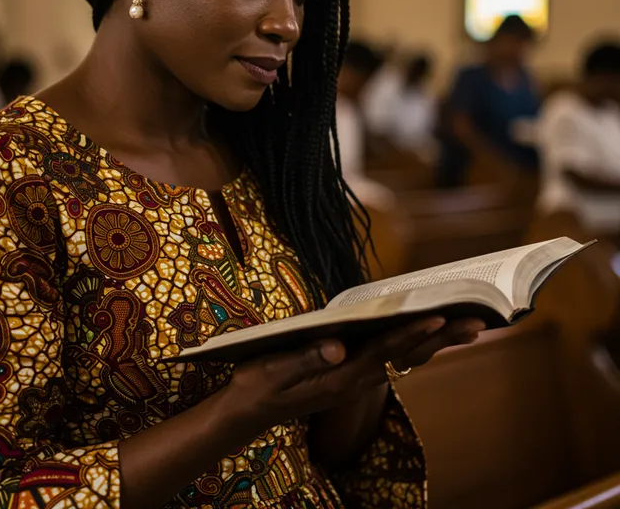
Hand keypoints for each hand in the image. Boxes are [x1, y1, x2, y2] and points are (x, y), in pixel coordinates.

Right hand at [221, 316, 484, 438]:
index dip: (411, 335)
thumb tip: (338, 347)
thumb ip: (305, 358)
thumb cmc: (258, 384)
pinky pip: (390, 359)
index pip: (383, 352)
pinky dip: (415, 346)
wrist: (249, 411)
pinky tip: (430, 336)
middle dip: (442, 338)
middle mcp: (354, 380)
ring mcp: (355, 380)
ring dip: (436, 343)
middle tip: (479, 323)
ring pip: (403, 358)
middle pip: (405, 356)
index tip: (439, 317)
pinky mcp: (350, 375)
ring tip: (468, 326)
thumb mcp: (274, 370)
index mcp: (339, 377)